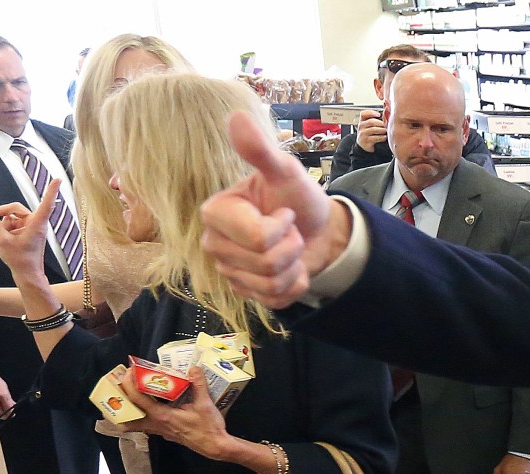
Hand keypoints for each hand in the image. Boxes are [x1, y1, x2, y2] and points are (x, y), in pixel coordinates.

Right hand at [0, 181, 56, 281]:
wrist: (27, 275)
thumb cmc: (20, 260)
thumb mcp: (2, 241)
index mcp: (36, 224)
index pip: (46, 203)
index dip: (51, 191)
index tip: (58, 179)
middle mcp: (36, 224)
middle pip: (15, 208)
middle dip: (1, 213)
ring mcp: (31, 228)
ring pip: (12, 217)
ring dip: (2, 224)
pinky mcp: (27, 233)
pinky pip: (13, 224)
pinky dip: (4, 227)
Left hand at [117, 366, 232, 458]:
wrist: (216, 447)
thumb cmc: (209, 428)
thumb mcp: (205, 404)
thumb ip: (198, 384)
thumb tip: (193, 368)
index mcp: (163, 416)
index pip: (138, 400)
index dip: (130, 384)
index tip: (129, 372)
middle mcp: (157, 425)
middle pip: (129, 418)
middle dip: (121, 404)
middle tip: (119, 388)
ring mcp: (161, 432)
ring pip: (137, 425)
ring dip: (130, 413)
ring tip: (128, 398)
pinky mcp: (166, 434)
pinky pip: (148, 426)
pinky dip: (142, 417)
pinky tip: (149, 408)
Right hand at [201, 111, 351, 307]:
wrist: (316, 229)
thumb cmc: (296, 197)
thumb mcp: (284, 171)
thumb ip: (260, 150)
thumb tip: (236, 117)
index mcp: (215, 212)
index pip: (256, 238)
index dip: (282, 228)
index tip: (284, 213)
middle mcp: (213, 242)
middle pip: (264, 263)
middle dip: (290, 248)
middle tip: (289, 230)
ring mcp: (227, 270)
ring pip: (270, 284)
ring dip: (293, 266)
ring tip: (289, 248)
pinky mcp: (243, 292)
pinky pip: (274, 300)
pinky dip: (293, 286)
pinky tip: (290, 269)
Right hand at [355, 110, 386, 151]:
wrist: (364, 145)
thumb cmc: (369, 134)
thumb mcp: (369, 125)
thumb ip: (375, 120)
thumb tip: (386, 116)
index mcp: (362, 121)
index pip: (363, 114)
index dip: (371, 113)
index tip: (379, 115)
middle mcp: (361, 126)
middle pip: (371, 122)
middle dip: (380, 123)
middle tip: (386, 125)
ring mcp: (363, 134)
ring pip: (374, 129)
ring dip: (382, 130)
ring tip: (386, 131)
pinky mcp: (366, 141)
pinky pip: (375, 138)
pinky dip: (382, 137)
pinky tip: (384, 137)